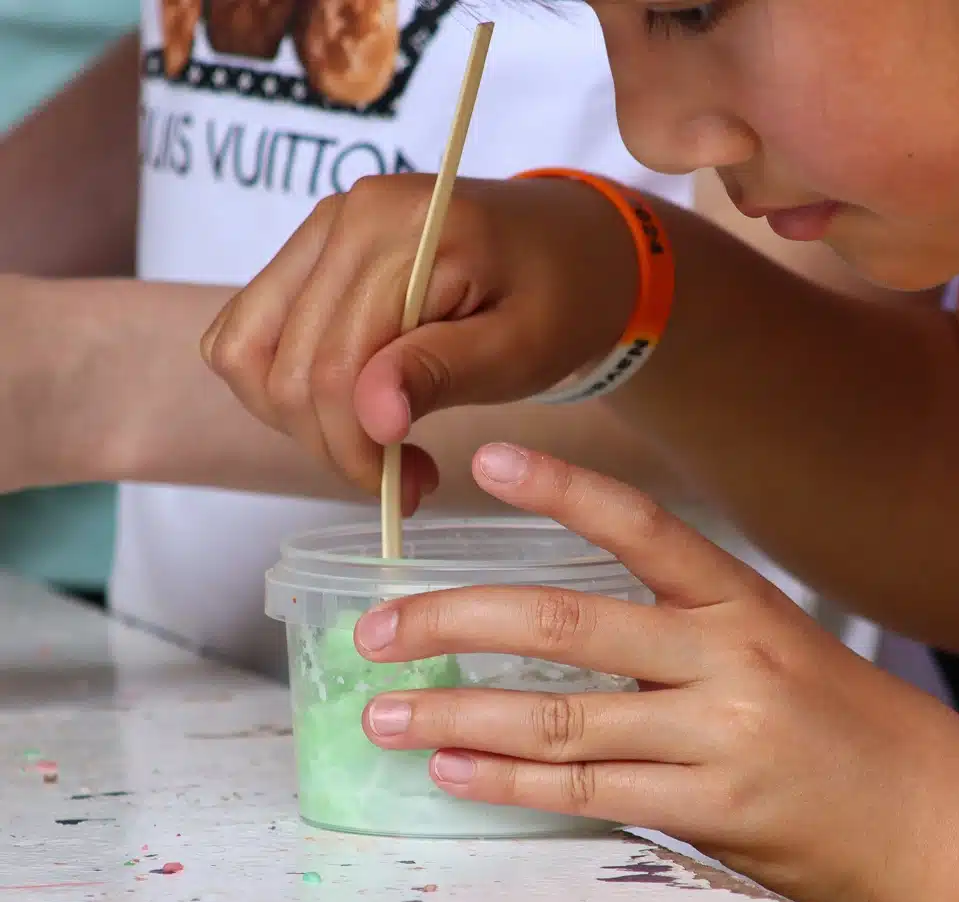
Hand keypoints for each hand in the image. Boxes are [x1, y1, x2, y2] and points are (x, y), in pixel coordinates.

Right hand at [199, 174, 636, 506]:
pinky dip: (284, 385)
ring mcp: (321, 231)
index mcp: (403, 232)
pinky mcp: (312, 253)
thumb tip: (371, 417)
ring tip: (377, 444)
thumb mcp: (519, 348)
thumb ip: (440, 373)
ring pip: (247, 350)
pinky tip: (351, 405)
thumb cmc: (562, 297)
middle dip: (334, 444)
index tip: (409, 489)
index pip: (335, 367)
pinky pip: (252, 330)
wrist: (575, 244)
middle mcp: (344, 218)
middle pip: (284, 366)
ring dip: (300, 420)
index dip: (356, 447)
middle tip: (402, 478)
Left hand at [352, 444, 958, 901]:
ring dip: (459, 712)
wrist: (935, 818)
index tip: (490, 461)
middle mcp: (725, 656)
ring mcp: (717, 735)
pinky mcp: (712, 811)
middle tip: (380, 626)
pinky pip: (588, 792)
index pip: (640, 526)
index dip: (562, 488)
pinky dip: (510, 782)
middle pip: (565, 621)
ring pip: (560, 718)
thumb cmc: (844, 719)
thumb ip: (676, 630)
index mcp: (740, 599)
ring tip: (387, 712)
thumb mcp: (773, 642)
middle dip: (456, 620)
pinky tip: (454, 769)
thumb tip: (556, 630)